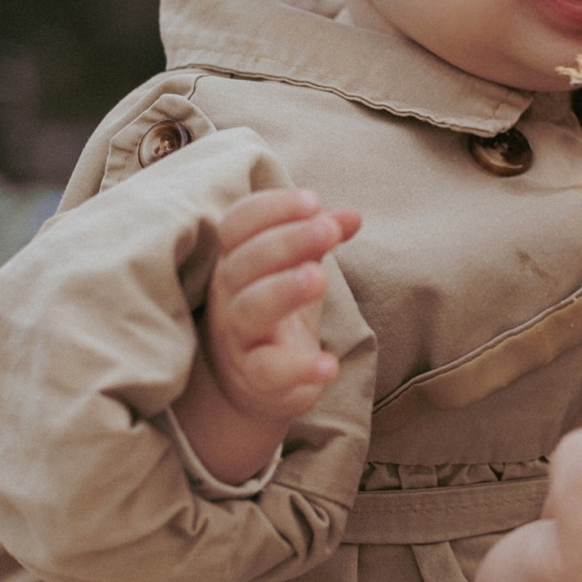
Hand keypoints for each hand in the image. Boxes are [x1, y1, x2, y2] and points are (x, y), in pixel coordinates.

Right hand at [170, 189, 359, 483]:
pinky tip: (329, 364)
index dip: (271, 208)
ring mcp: (238, 337)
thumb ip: (321, 238)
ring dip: (284, 289)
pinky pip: (269, 370)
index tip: (313, 201)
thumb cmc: (274, 309)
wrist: (252, 380)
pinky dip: (299, 367)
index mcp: (236, 259)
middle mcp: (229, 294)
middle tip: (327, 230)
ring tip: (320, 278)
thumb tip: (353, 215)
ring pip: (250, 309)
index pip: (237, 224)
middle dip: (287, 241)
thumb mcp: (298, 267)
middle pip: (245, 262)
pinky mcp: (256, 377)